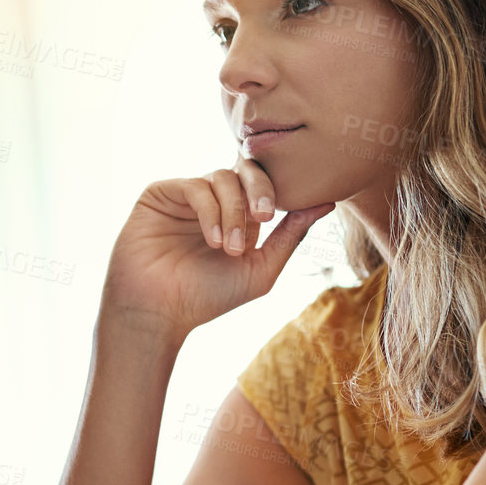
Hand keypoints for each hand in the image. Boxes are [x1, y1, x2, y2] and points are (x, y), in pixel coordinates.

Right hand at [101, 152, 334, 340]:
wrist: (158, 313)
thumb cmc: (207, 298)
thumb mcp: (260, 269)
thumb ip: (291, 235)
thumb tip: (327, 201)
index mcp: (240, 215)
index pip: (265, 184)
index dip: (277, 192)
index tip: (281, 215)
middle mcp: (214, 201)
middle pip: (245, 170)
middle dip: (260, 190)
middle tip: (265, 216)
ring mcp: (187, 195)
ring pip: (221, 178)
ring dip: (233, 212)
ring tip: (230, 248)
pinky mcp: (160, 193)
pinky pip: (194, 186)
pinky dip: (209, 211)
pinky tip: (213, 240)